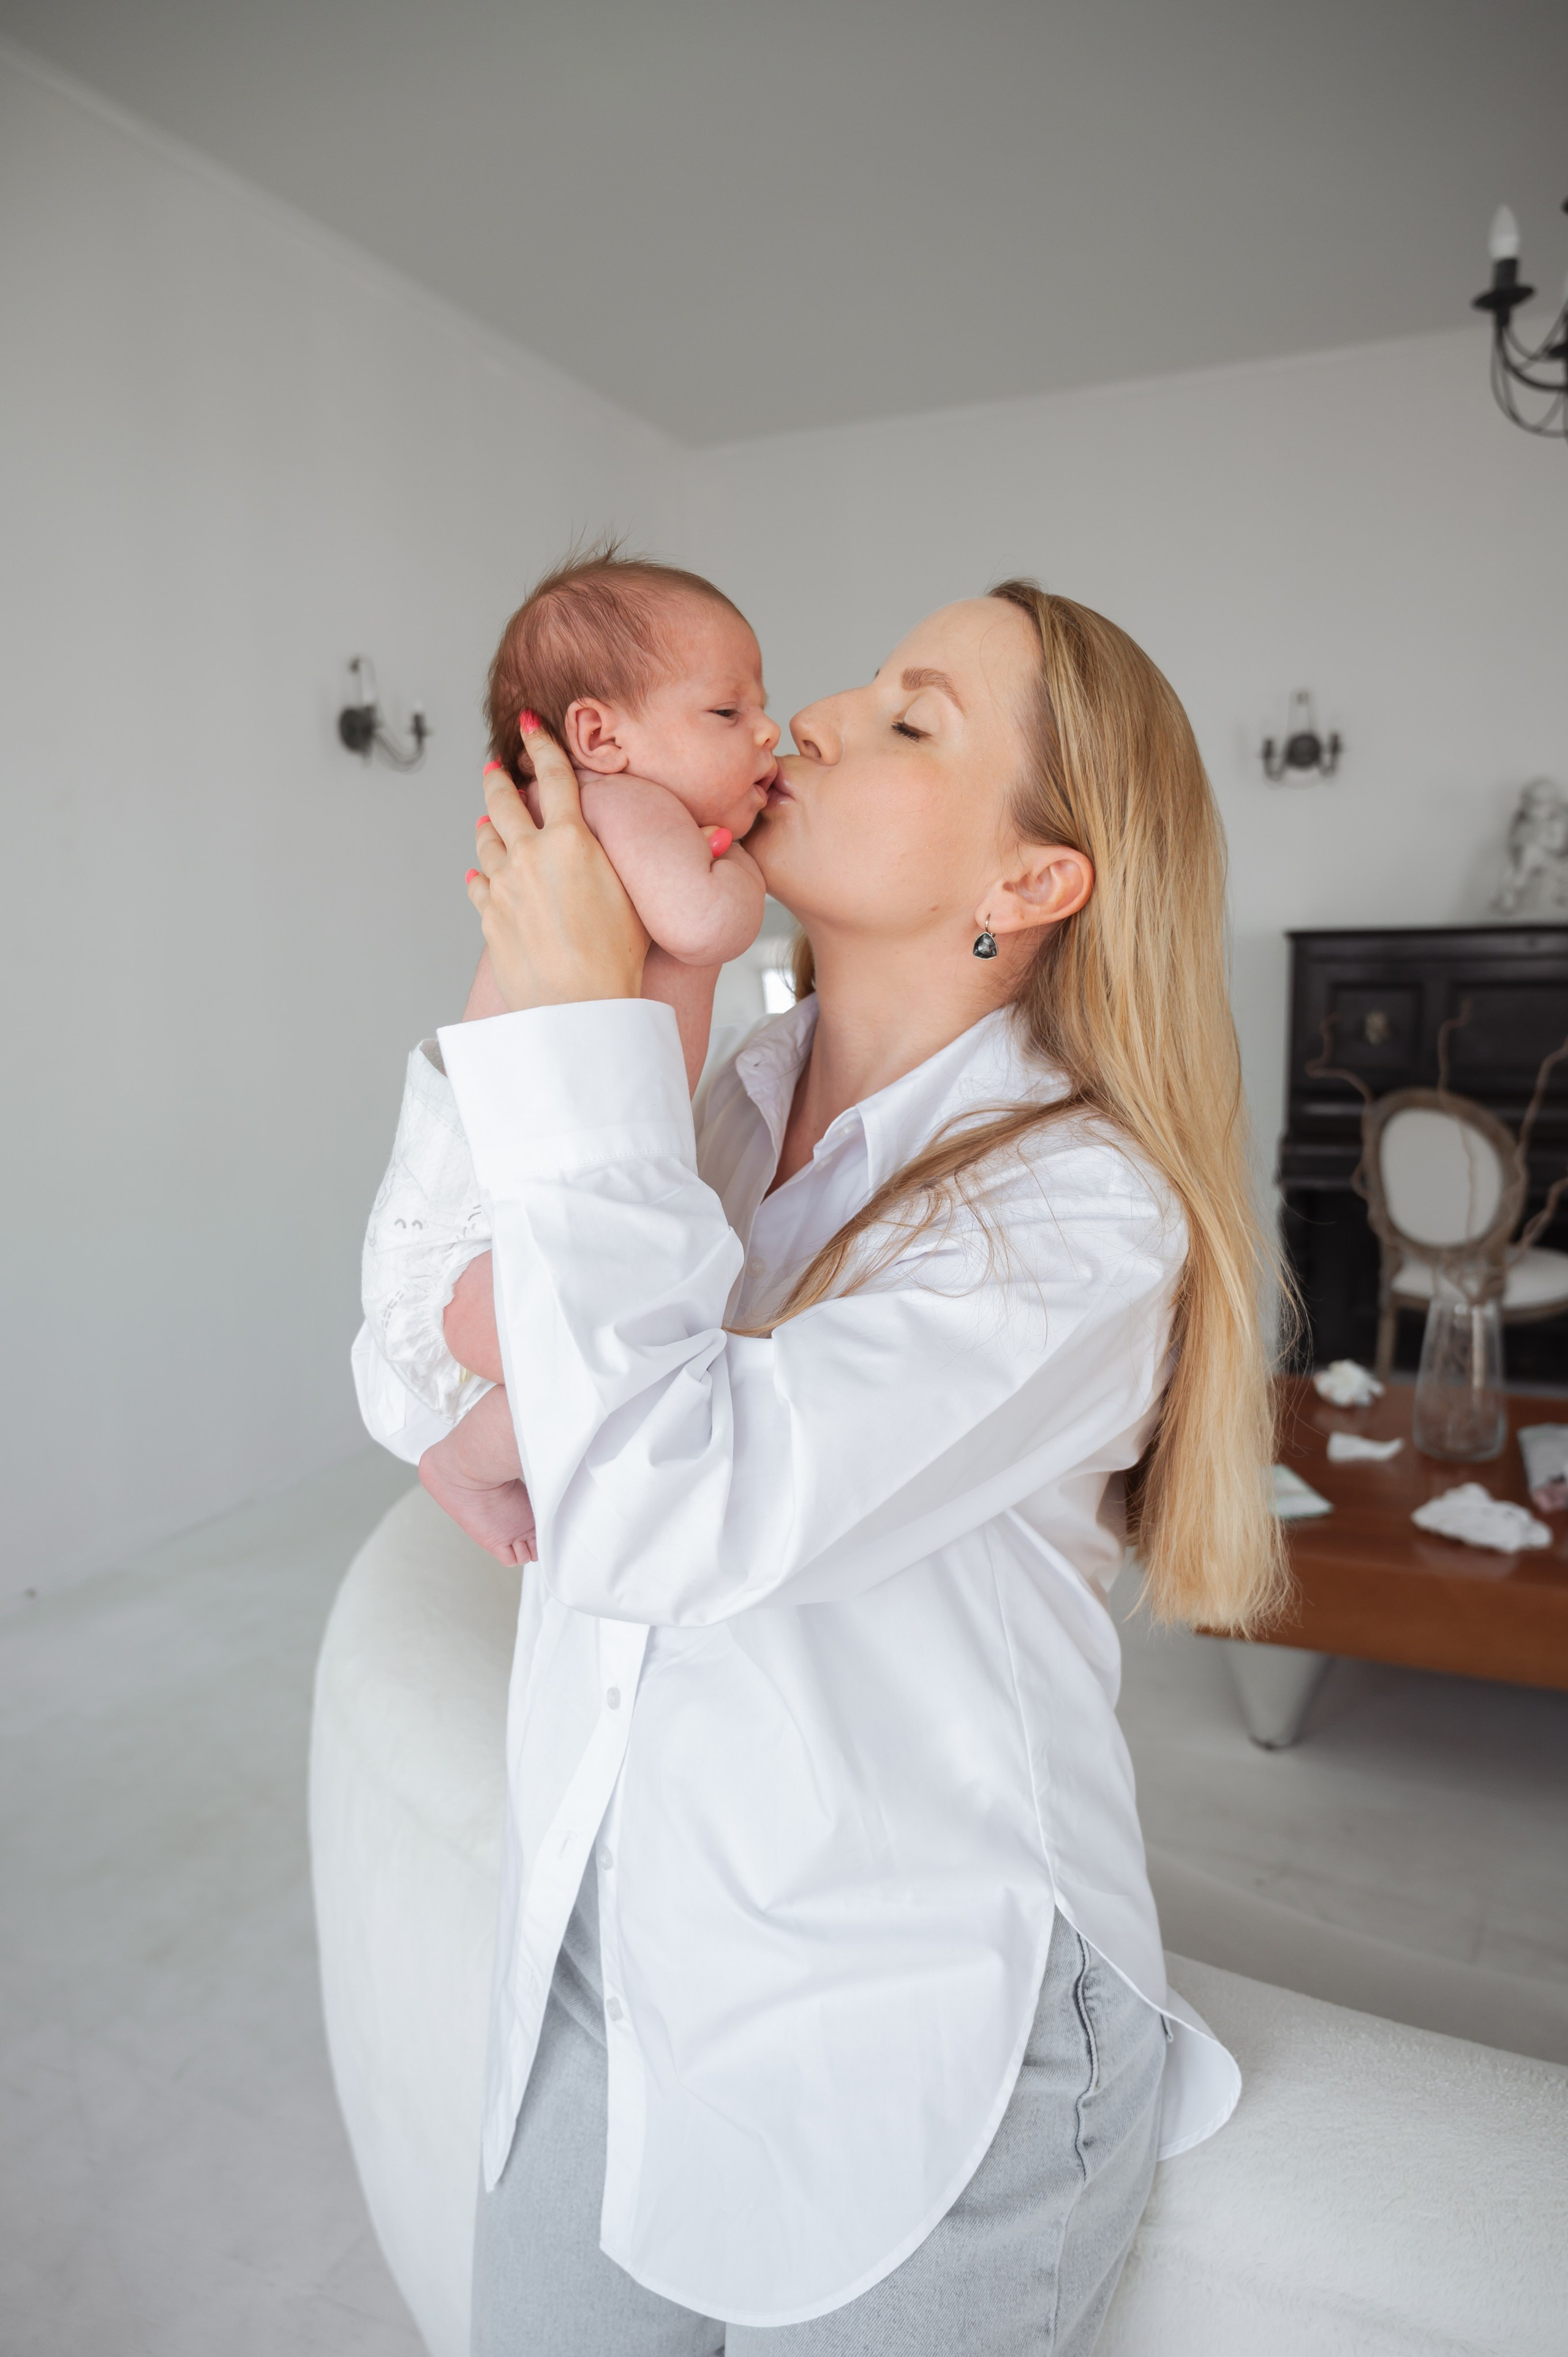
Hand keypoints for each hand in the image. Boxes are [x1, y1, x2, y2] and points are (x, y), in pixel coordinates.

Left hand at [467, 722, 648, 1011]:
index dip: (542, 746)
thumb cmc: (617, 959)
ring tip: (488, 819)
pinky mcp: (490, 917)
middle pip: (505, 803)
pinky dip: (480, 875)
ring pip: (487, 842)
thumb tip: (721, 837)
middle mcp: (530, 856)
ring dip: (488, 825)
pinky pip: (479, 886)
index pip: (553, 778)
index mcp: (571, 842)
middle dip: (499, 779)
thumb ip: (670, 860)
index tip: (530, 726)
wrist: (579, 1005)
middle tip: (496, 767)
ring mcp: (504, 886)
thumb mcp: (645, 900)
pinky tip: (480, 873)